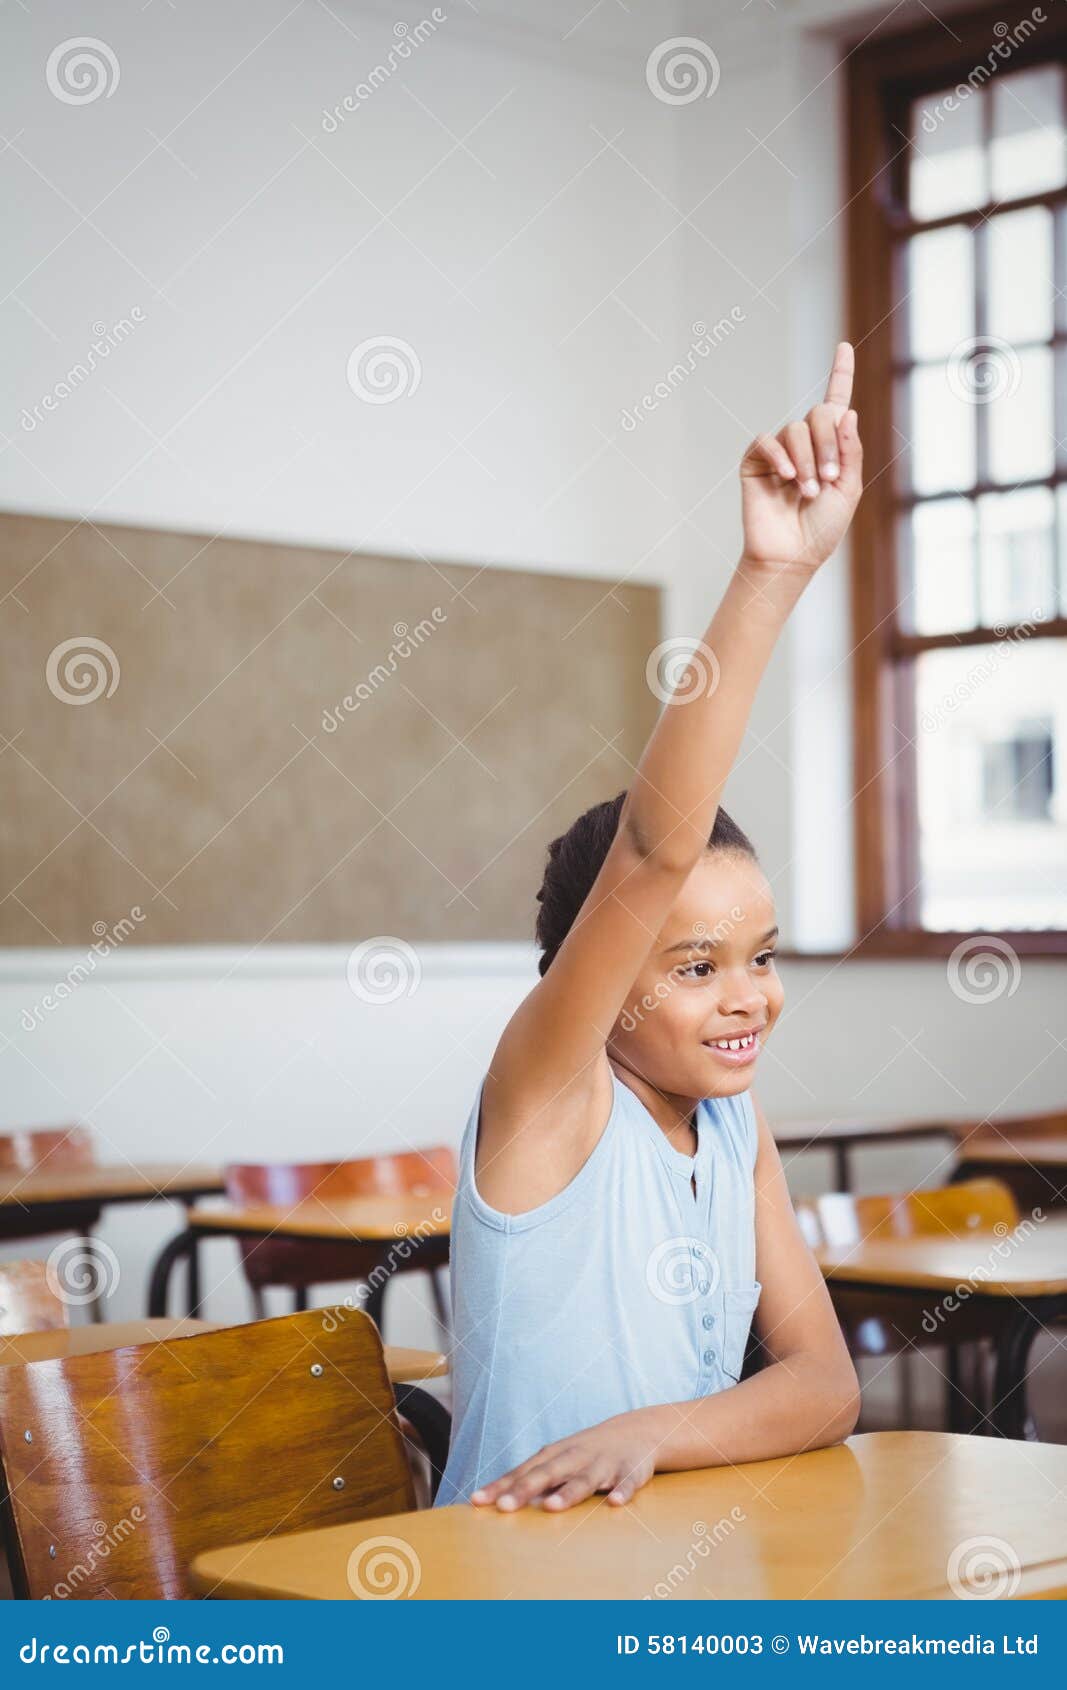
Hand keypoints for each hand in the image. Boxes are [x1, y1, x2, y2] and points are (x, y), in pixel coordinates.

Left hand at [470, 1412, 657, 1511]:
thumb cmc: (586, 1453)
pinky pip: (626, 1483)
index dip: (500, 1486)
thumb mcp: (560, 1461)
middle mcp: (575, 1457)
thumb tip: (500, 1503)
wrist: (636, 1431)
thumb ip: (535, 1481)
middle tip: (503, 1507)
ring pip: (584, 1479)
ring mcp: (603, 1463)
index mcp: (555, 1455)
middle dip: (525, 1489)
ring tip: (551, 1507)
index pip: (523, 1472)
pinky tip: (615, 1503)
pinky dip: (622, 1491)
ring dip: (568, 1493)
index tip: (477, 1501)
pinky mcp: (630, 1471)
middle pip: (547, 1473)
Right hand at [739, 341, 862, 574]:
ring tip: (807, 490)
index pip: (836, 403)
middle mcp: (805, 444)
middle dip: (828, 444)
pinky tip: (787, 477)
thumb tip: (845, 411)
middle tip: (827, 479)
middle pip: (818, 415)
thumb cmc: (822, 528)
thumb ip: (849, 451)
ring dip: (807, 459)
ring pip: (795, 430)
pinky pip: (767, 441)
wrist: (791, 555)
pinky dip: (780, 456)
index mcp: (831, 448)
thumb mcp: (848, 489)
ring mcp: (779, 452)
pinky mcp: (755, 462)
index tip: (844, 346)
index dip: (840, 374)